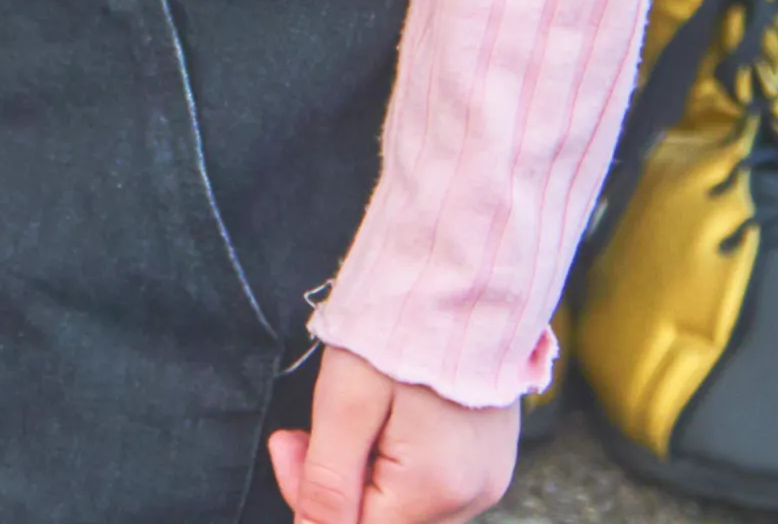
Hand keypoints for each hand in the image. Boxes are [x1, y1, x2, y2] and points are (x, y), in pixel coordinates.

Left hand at [276, 348, 515, 523]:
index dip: (310, 501)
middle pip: (383, 521)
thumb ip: (327, 481)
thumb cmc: (401, 329)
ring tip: (348, 420)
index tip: (288, 445)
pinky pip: (430, 489)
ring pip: (404, 509)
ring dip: (363, 476)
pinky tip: (382, 424)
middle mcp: (473, 498)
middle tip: (304, 434)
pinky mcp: (489, 464)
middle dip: (334, 485)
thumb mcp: (345, 401)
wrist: (464, 278)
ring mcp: (487, 482)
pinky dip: (394, 467)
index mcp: (437, 489)